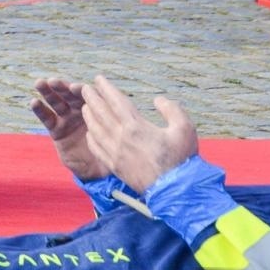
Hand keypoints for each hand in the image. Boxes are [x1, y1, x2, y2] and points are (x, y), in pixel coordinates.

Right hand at [30, 77, 106, 180]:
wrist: (98, 171)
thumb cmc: (111, 152)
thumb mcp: (115, 137)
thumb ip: (115, 126)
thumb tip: (129, 117)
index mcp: (96, 109)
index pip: (88, 96)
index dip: (82, 91)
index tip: (77, 88)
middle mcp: (80, 111)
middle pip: (69, 95)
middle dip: (61, 87)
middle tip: (54, 81)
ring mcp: (67, 119)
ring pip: (56, 102)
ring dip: (47, 92)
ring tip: (40, 83)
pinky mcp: (56, 130)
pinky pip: (47, 118)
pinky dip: (40, 110)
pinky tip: (34, 102)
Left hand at [79, 75, 196, 194]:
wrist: (176, 191)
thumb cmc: (181, 159)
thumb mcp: (185, 129)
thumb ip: (172, 110)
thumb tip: (158, 100)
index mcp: (136, 127)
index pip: (115, 101)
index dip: (105, 88)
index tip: (98, 79)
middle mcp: (121, 138)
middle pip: (100, 112)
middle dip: (91, 98)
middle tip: (84, 88)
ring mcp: (115, 153)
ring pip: (95, 129)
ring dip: (89, 115)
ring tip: (85, 106)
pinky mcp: (114, 166)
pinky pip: (96, 148)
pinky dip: (91, 137)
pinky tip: (90, 132)